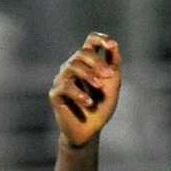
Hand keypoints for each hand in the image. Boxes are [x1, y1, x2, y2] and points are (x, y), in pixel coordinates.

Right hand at [50, 33, 121, 147]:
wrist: (90, 131)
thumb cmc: (101, 107)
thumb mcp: (112, 84)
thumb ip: (114, 65)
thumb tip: (115, 45)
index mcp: (87, 63)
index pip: (90, 42)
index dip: (100, 39)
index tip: (111, 45)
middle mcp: (72, 67)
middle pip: (81, 53)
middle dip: (97, 62)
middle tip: (109, 76)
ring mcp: (62, 80)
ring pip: (72, 66)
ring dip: (89, 75)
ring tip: (99, 87)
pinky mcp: (55, 94)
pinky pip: (65, 87)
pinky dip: (79, 94)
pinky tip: (88, 103)